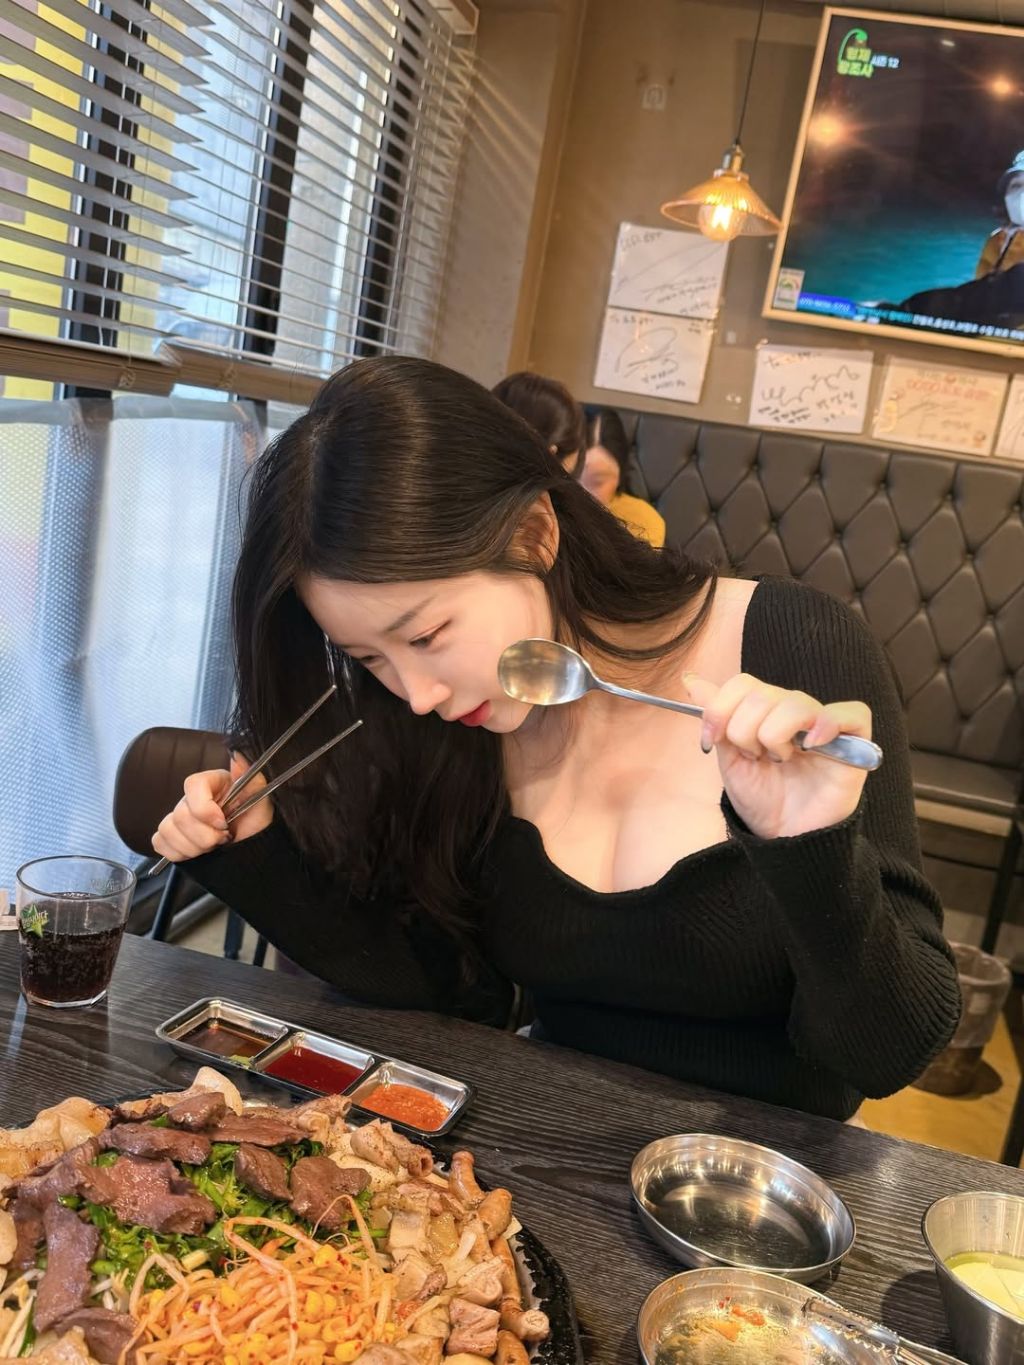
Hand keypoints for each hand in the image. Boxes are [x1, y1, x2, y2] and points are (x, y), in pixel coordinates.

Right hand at [151, 753, 272, 862]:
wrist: (251, 847)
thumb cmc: (255, 822)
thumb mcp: (260, 800)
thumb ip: (252, 778)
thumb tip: (239, 755)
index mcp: (212, 783)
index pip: (192, 785)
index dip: (204, 808)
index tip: (222, 823)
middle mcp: (192, 798)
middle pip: (180, 815)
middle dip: (205, 836)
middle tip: (224, 838)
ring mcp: (179, 816)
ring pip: (168, 830)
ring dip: (194, 847)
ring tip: (213, 846)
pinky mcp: (171, 835)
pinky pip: (160, 842)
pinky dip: (179, 853)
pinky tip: (197, 852)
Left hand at [682, 673, 871, 839]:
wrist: (784, 836)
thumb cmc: (761, 798)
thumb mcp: (729, 758)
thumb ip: (716, 717)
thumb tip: (691, 680)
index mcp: (765, 711)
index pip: (742, 684)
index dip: (720, 709)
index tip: (712, 741)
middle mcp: (794, 711)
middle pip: (761, 695)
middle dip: (745, 732)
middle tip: (755, 757)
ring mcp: (823, 724)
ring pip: (795, 704)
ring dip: (776, 737)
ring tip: (781, 761)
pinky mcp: (854, 742)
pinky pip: (851, 714)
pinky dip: (827, 724)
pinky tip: (811, 745)